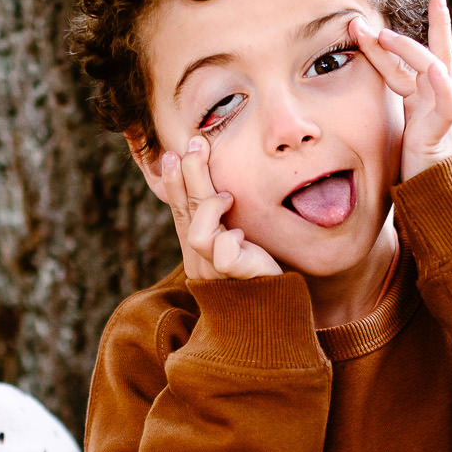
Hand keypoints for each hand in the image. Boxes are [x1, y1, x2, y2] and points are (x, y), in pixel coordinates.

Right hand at [159, 135, 281, 281]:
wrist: (278, 307)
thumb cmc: (261, 269)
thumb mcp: (239, 236)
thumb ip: (223, 217)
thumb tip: (217, 179)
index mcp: (197, 248)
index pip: (180, 210)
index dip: (174, 183)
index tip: (173, 153)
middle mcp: (198, 260)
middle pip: (187, 212)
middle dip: (189, 175)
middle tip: (195, 145)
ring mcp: (212, 273)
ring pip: (198, 233)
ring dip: (211, 207)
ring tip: (229, 198)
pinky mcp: (232, 279)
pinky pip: (223, 253)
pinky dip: (231, 239)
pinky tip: (243, 236)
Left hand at [351, 0, 451, 181]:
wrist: (438, 201)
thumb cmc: (414, 174)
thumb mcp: (390, 141)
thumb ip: (379, 126)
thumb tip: (336, 121)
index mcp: (419, 103)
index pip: (405, 65)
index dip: (390, 45)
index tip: (369, 24)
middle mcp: (432, 101)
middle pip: (422, 57)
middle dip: (412, 33)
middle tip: (401, 9)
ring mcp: (441, 112)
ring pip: (431, 69)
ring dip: (408, 50)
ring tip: (384, 35)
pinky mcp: (444, 130)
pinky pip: (447, 102)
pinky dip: (440, 85)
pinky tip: (431, 68)